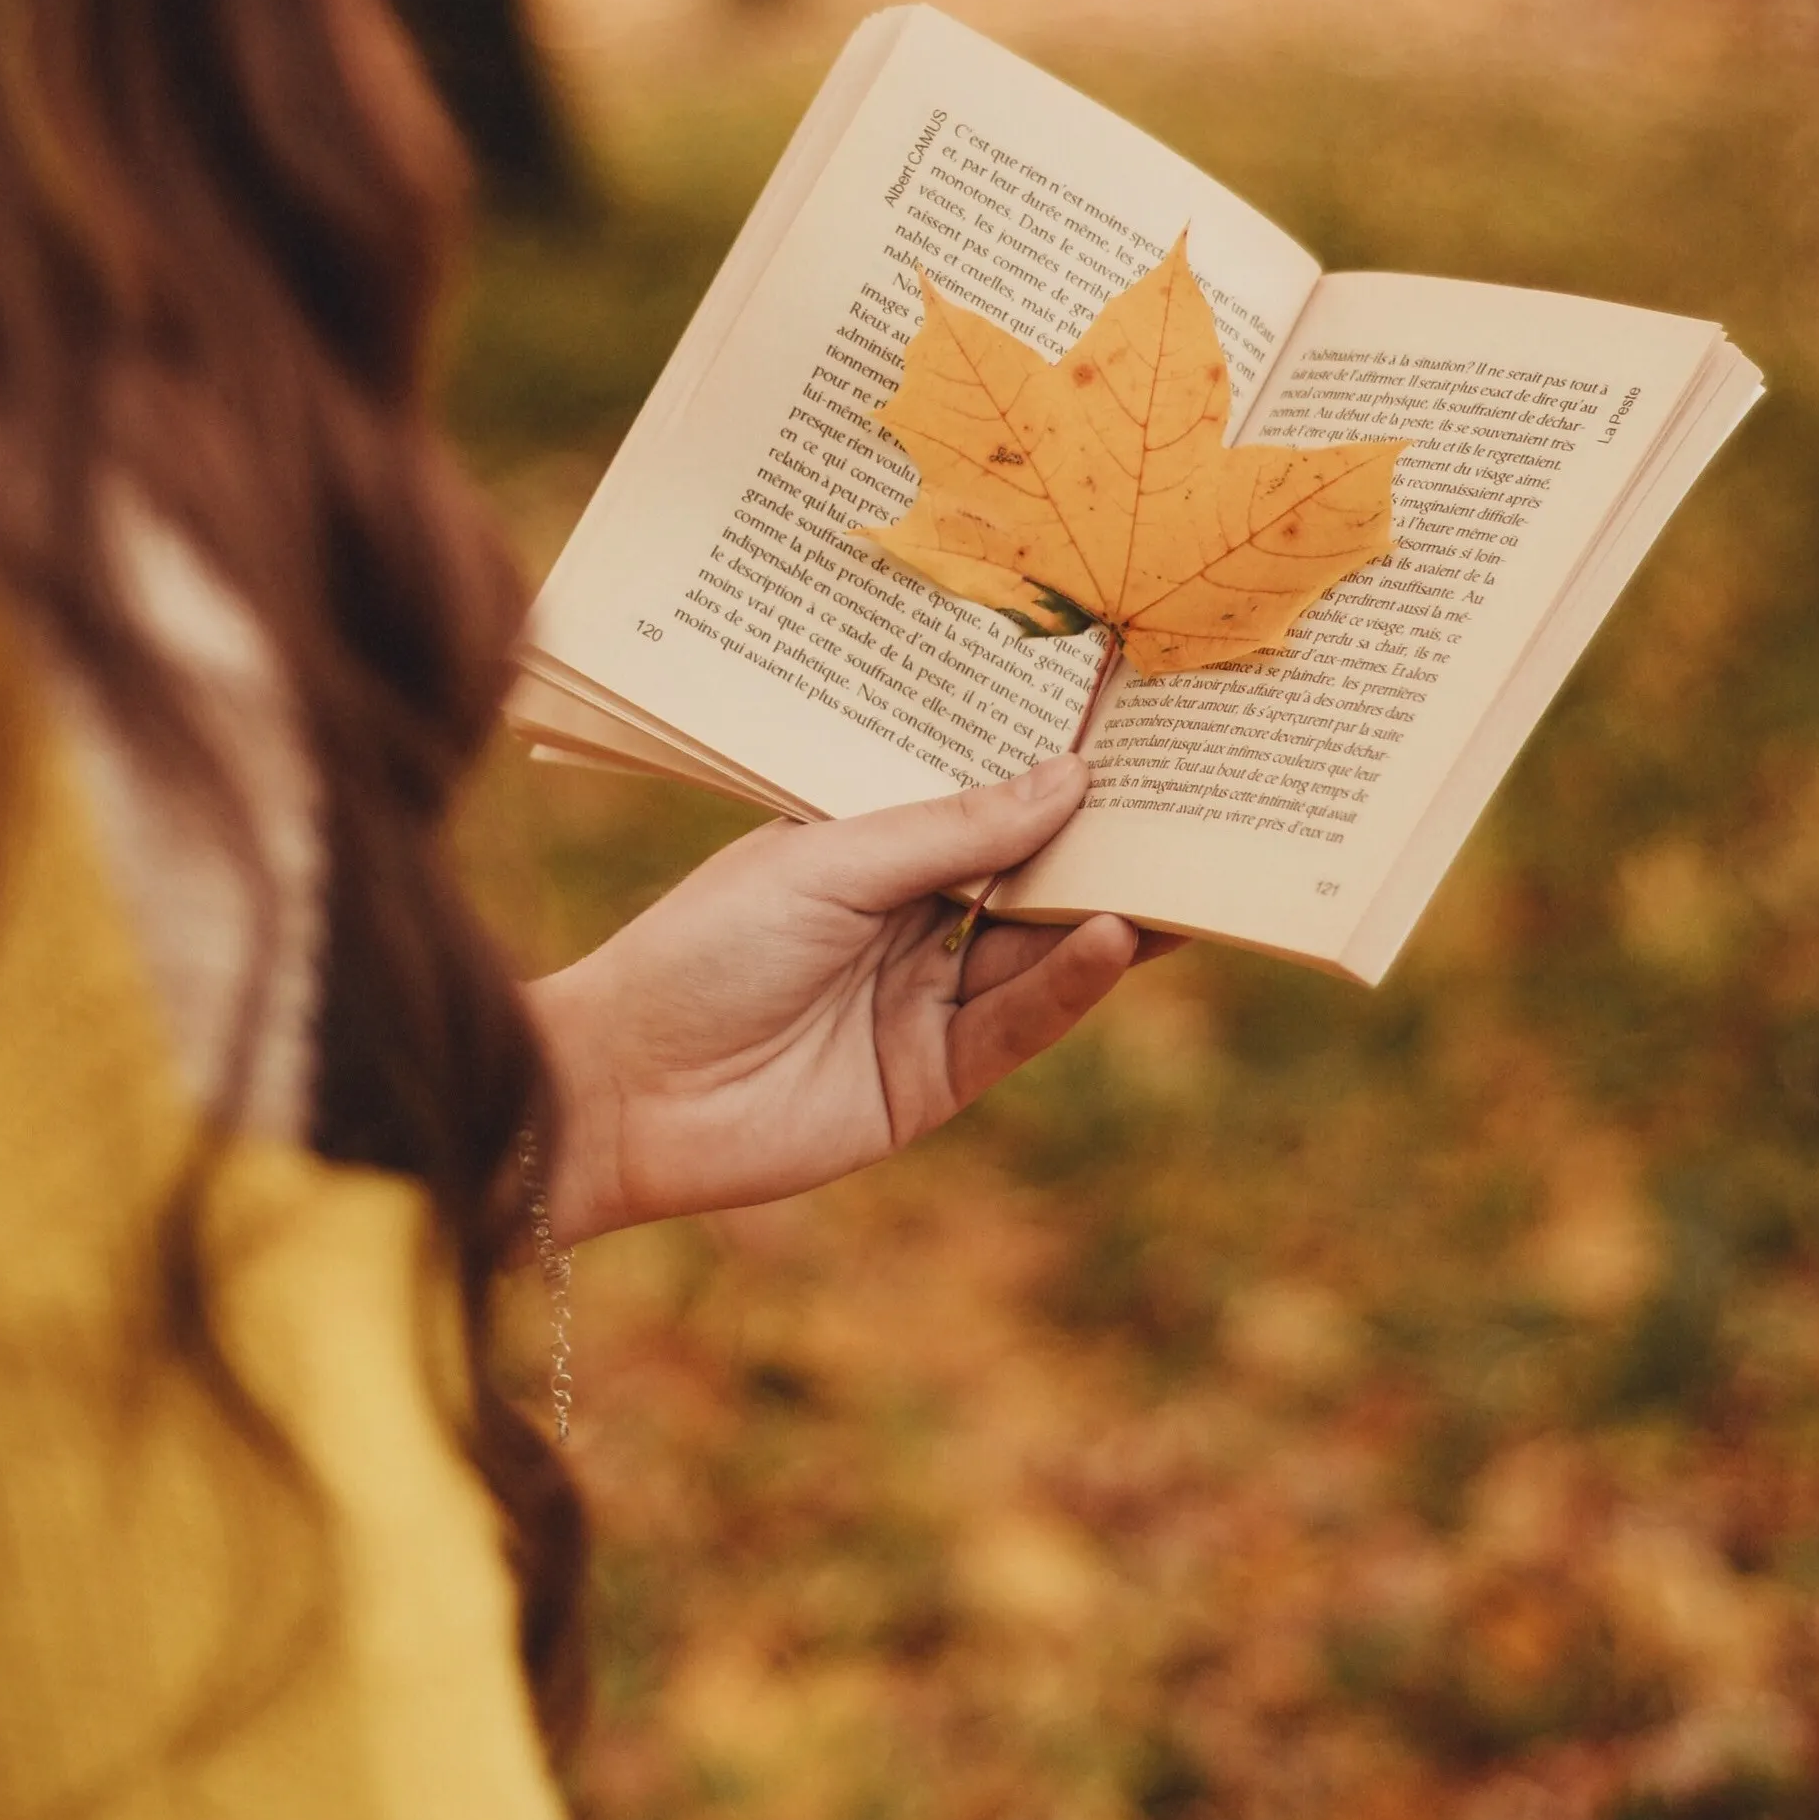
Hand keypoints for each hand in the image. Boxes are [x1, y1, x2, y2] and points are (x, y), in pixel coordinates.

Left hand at [523, 754, 1169, 1241]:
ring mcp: (921, 1001)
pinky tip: (1111, 936)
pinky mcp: (931, 1080)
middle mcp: (904, 921)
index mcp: (868, 850)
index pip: (980, 806)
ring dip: (1104, 913)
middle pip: (1025, 879)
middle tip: (1194, 802)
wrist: (623, 1087)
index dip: (1050, 776)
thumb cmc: (703, 947)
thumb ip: (952, 831)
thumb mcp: (829, 864)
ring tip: (1178, 868)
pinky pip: (1017, 1025)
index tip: (1133, 733)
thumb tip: (1069, 778)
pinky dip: (1068, 982)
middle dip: (1101, 845)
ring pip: (1036, 951)